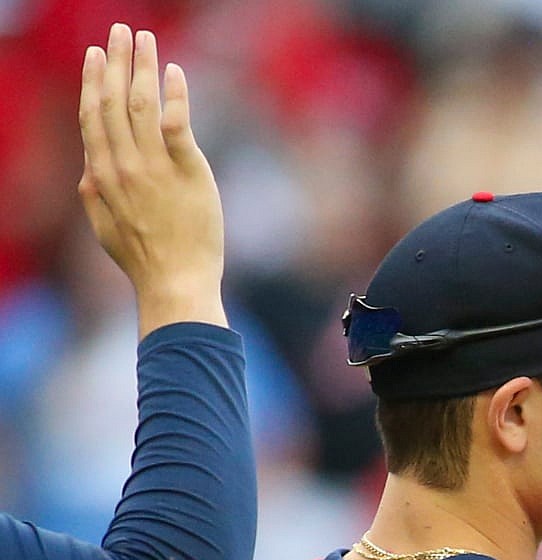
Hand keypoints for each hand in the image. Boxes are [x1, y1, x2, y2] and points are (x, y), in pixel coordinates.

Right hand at [77, 24, 225, 334]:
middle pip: (115, 100)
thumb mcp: (103, 225)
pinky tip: (176, 73)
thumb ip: (93, 193)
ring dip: (143, 66)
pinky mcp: (188, 173)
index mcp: (100, 173)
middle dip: (116, 61)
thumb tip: (88, 171)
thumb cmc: (142, 258)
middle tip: (120, 31)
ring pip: (143, 104)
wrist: (174, 283)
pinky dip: (176, 96)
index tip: (96, 56)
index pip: (93, 116)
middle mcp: (124, 164)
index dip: (93, 82)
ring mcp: (155, 167)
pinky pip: (178, 125)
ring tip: (145, 39)